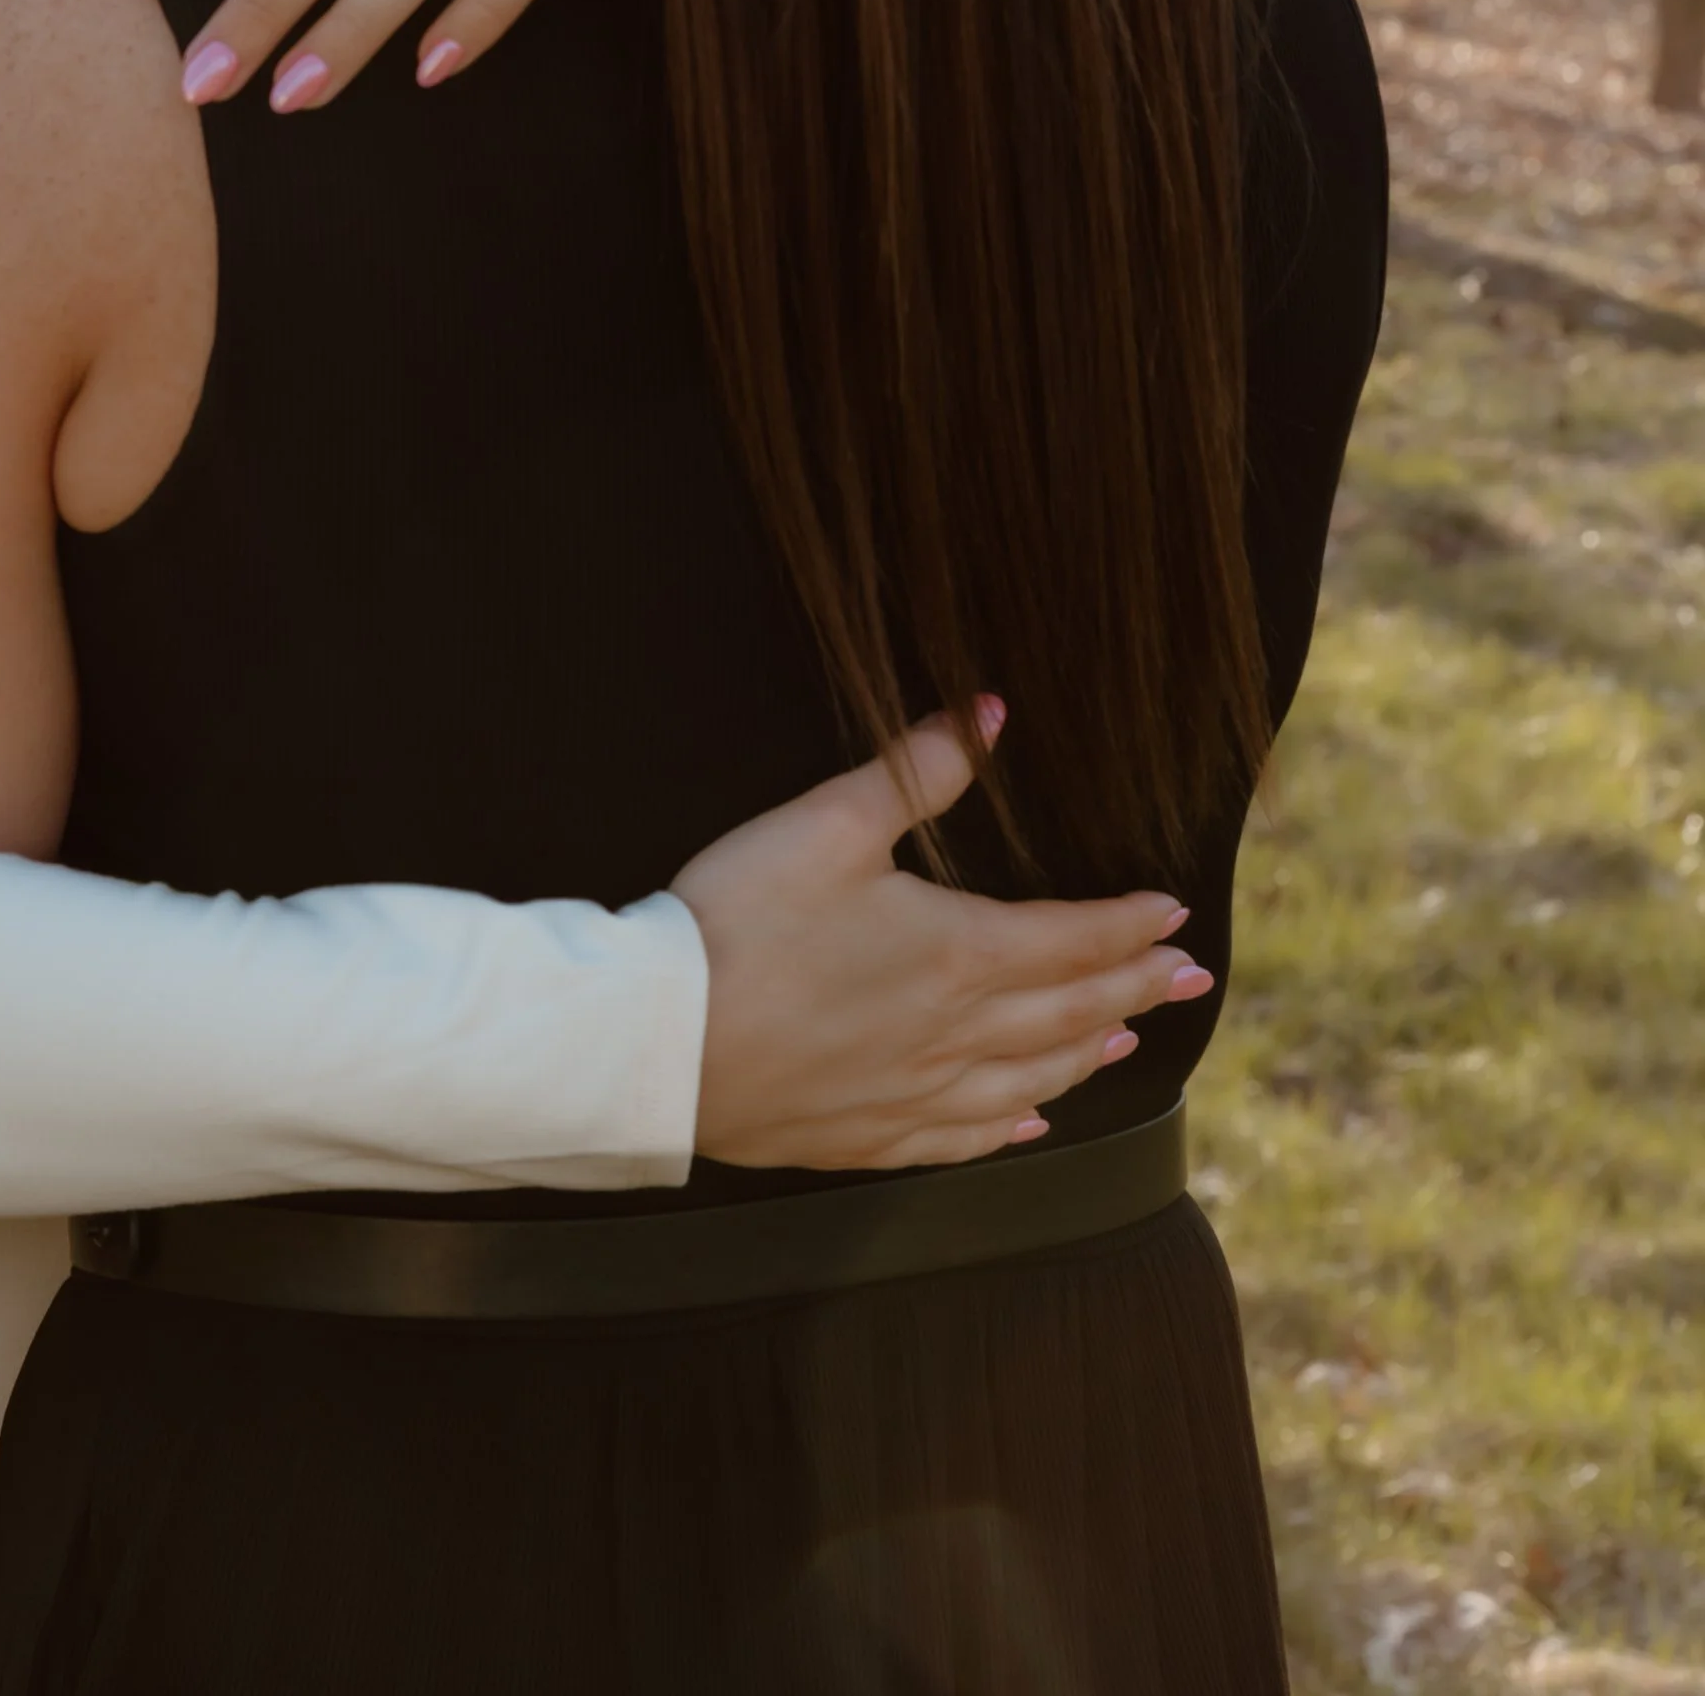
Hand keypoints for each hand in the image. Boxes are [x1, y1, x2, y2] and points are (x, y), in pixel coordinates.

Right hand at [674, 708, 1210, 1169]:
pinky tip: (1027, 1123)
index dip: (1128, 927)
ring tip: (1129, 1041)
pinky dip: (1010, 1127)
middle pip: (1069, 1013)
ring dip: (1088, 1055)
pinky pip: (963, 1140)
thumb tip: (989, 711)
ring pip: (1029, 1080)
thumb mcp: (827, 823)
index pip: (1070, 939)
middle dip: (1135, 990)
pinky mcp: (866, 1136)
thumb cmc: (742, 921)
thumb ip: (916, 769)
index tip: (1176, 916)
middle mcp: (954, 1035)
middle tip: (1190, 981)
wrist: (660, 1042)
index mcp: (956, 953)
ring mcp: (913, 1096)